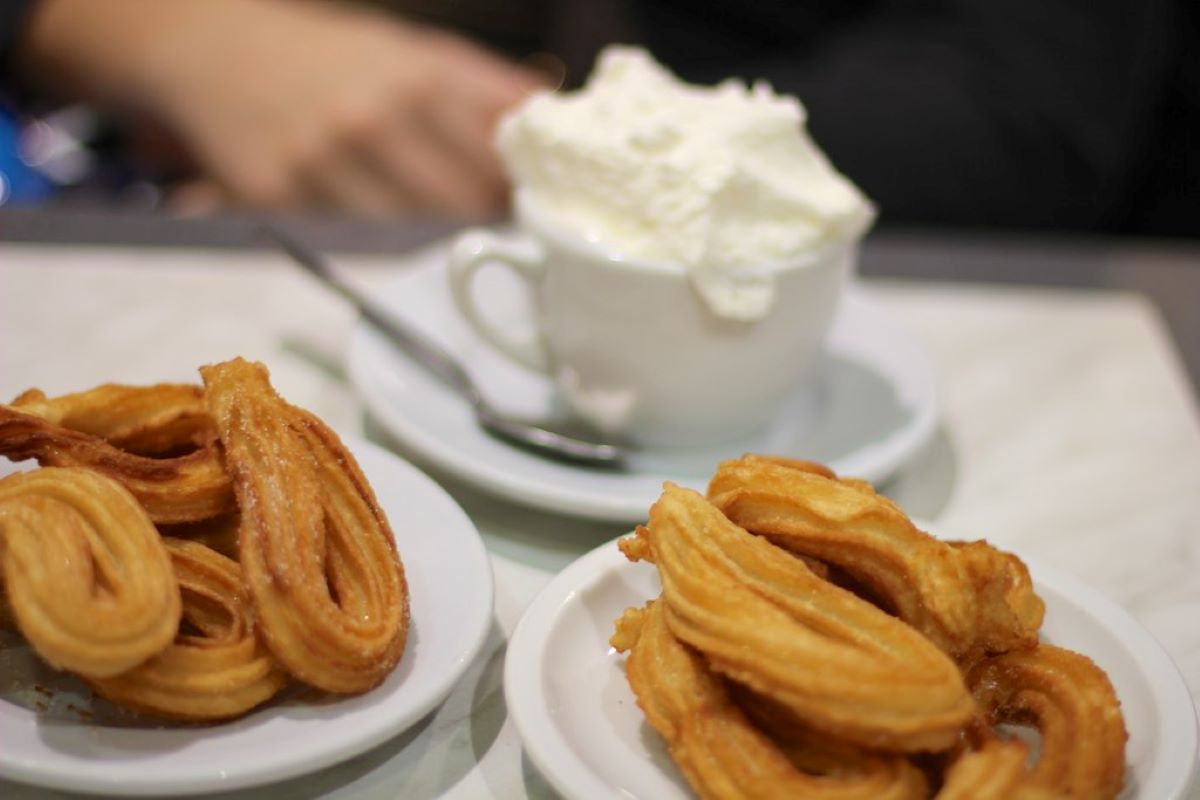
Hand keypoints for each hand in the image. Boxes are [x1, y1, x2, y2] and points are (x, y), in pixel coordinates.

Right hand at [23, 0, 544, 215]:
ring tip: (450, 247)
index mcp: (419, 78)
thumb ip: (491, 91)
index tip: (538, 213)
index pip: (498, 163)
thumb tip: (559, 118)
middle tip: (503, 244)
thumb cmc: (336, 56)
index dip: (522, 197)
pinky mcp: (280, 198)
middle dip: (487, 229)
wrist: (218, 47)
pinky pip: (349, 243)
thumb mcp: (419, 50)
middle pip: (460, 209)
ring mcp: (322, 161)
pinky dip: (376, 248)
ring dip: (436, 248)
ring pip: (408, 236)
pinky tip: (386, 239)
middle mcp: (371, 119)